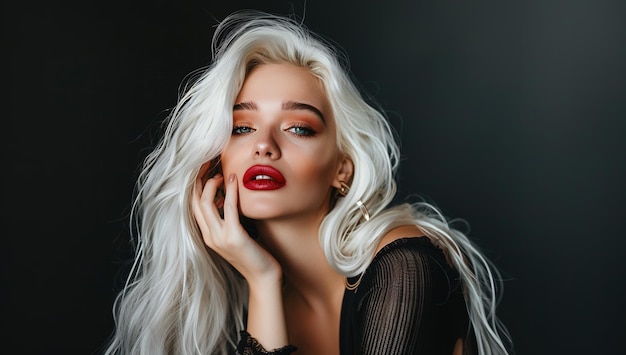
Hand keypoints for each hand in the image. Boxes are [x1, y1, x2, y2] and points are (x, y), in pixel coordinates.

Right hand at [192, 163, 281, 284]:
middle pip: (194, 202)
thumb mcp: (236, 235)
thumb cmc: (254, 255)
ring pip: (206, 203)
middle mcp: (209, 236)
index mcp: (208, 236)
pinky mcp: (233, 237)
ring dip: (212, 184)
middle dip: (199, 181)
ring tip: (221, 173)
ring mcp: (219, 238)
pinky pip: (229, 208)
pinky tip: (233, 180)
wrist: (263, 279)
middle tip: (208, 165)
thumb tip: (228, 199)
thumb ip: (229, 220)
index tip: (204, 171)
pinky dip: (230, 192)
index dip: (196, 187)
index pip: (193, 206)